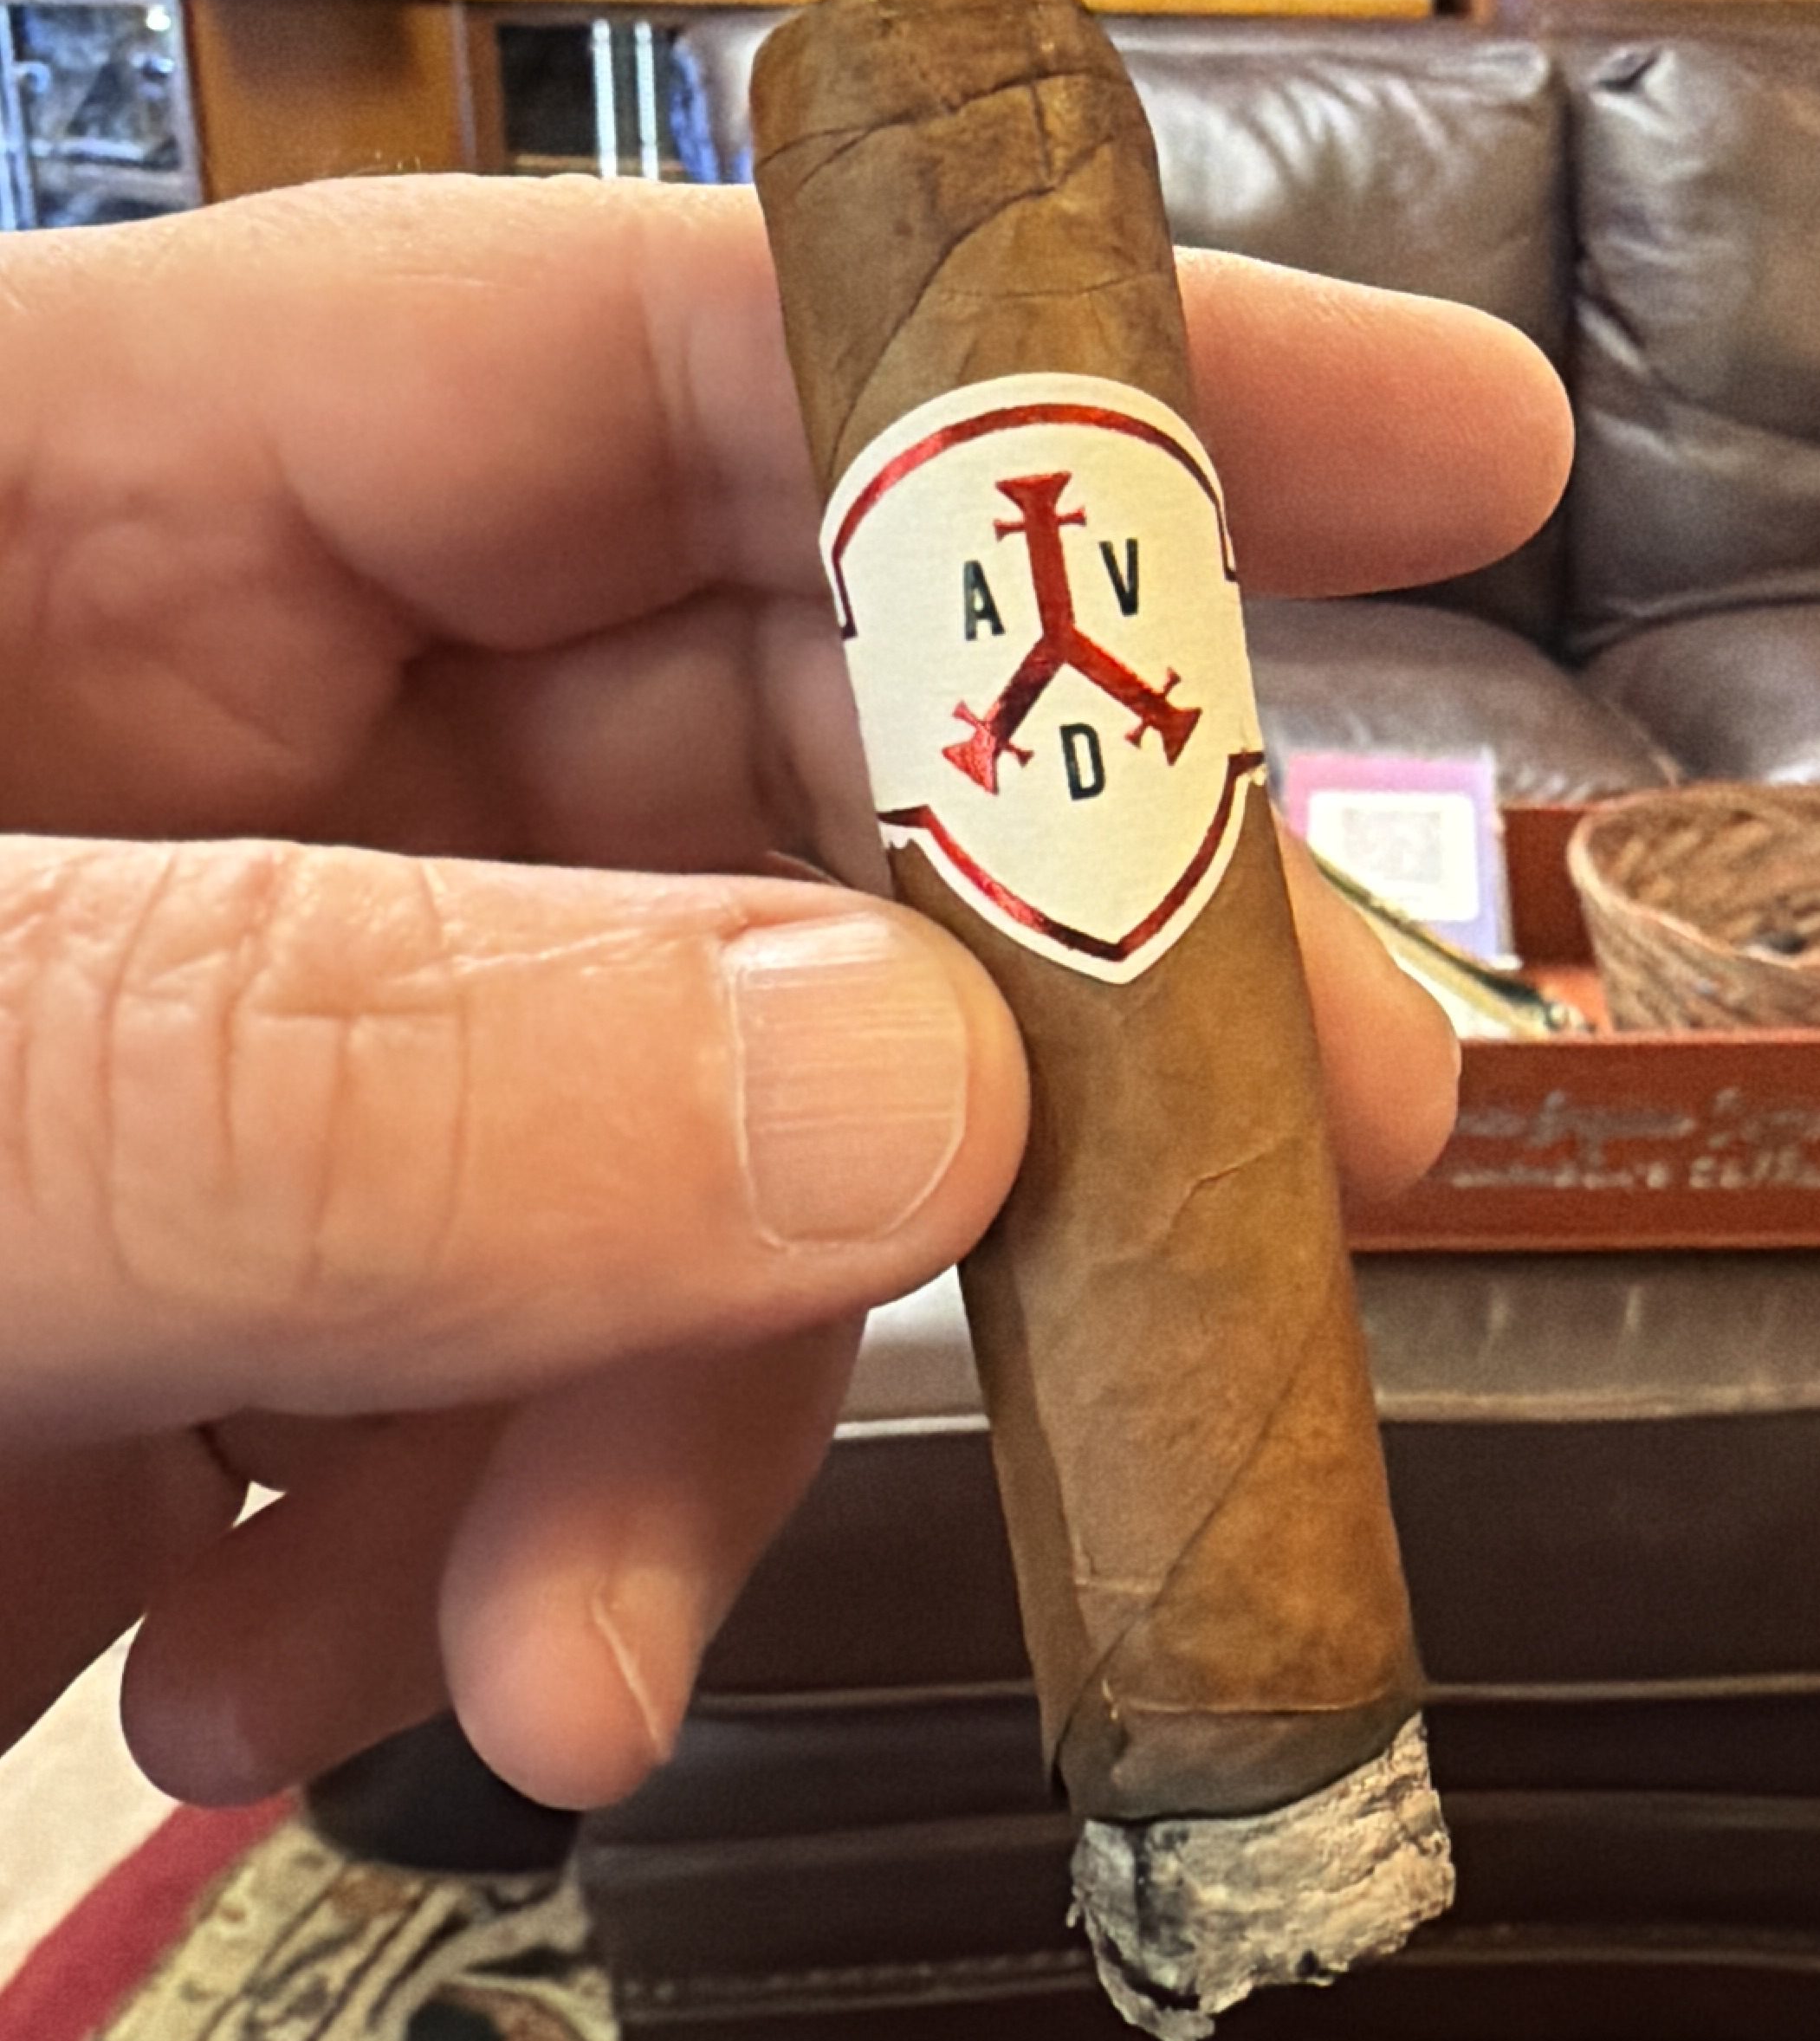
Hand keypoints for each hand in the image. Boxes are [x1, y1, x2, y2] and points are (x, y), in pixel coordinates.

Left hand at [0, 177, 1568, 1812]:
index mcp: (66, 490)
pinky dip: (494, 1568)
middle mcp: (206, 728)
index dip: (1057, 398)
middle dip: (997, 1025)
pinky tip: (323, 1690)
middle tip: (1292, 1183)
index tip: (1459, 453)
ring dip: (682, 1426)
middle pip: (749, 782)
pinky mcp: (221, 1302)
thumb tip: (909, 1096)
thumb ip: (314, 1072)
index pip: (649, 350)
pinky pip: (504, 1387)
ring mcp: (235, 1027)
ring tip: (560, 1664)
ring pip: (673, 1147)